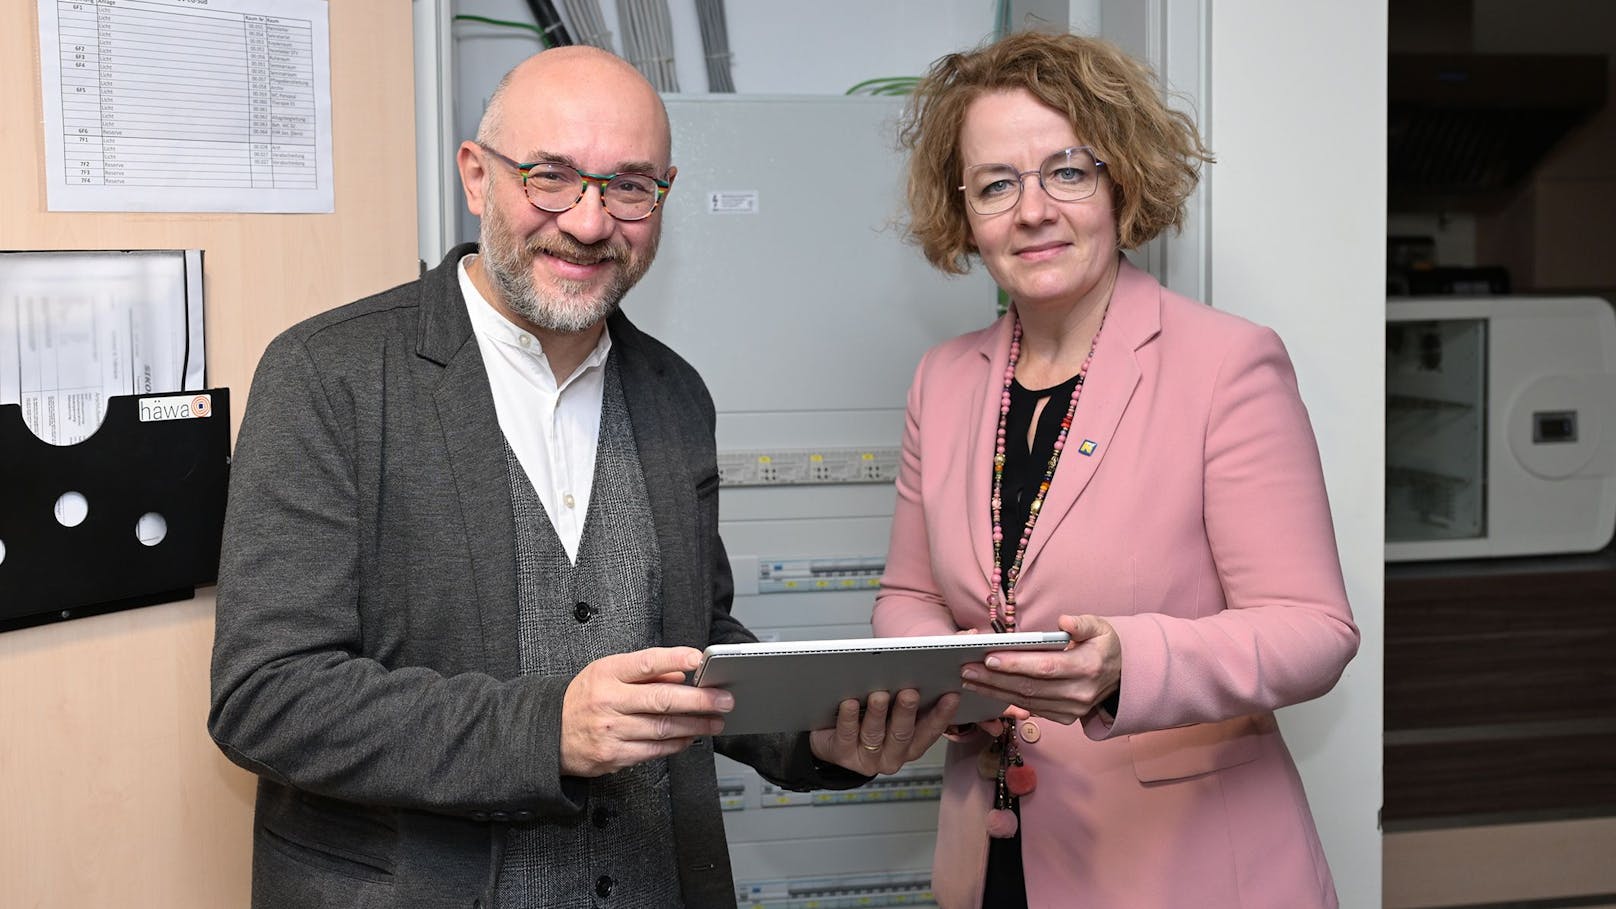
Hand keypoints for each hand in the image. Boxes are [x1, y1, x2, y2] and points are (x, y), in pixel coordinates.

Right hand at [560, 647, 731, 776]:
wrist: (549, 734)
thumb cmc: (583, 699)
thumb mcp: (606, 674)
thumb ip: (643, 673)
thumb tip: (680, 675)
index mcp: (607, 674)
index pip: (646, 663)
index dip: (674, 659)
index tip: (698, 659)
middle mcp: (608, 701)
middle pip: (661, 700)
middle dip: (699, 700)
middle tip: (723, 700)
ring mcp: (610, 731)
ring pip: (663, 728)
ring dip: (695, 725)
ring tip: (715, 721)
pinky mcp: (613, 756)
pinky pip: (653, 750)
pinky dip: (676, 744)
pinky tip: (690, 738)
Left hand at [808, 689, 959, 774]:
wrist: (832, 740)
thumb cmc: (866, 720)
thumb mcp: (892, 714)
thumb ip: (906, 700)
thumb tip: (919, 673)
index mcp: (911, 745)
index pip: (930, 731)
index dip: (942, 714)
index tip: (951, 695)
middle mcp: (892, 755)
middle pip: (902, 734)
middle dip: (907, 712)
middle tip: (910, 692)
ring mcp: (868, 758)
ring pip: (874, 735)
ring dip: (878, 713)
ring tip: (879, 695)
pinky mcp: (842, 755)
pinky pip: (846, 735)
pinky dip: (848, 718)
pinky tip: (848, 703)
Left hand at [960, 614, 1120, 724]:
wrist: (1123, 676)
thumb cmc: (1105, 646)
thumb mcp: (1102, 627)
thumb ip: (1082, 624)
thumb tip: (1064, 621)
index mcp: (1088, 667)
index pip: (1045, 667)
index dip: (1016, 664)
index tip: (989, 657)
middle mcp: (1080, 693)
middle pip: (1030, 687)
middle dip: (994, 679)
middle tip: (966, 669)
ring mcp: (1072, 709)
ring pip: (1026, 701)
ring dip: (994, 692)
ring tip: (969, 679)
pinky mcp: (1065, 718)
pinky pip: (1031, 709)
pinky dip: (1006, 700)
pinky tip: (987, 690)